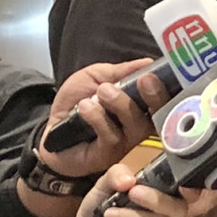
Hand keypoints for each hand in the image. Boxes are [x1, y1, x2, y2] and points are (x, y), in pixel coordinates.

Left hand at [42, 58, 171, 177]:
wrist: (48, 130)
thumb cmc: (77, 103)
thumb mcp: (96, 77)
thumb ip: (121, 70)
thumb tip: (149, 62)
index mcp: (141, 103)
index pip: (164, 94)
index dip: (167, 84)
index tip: (162, 72)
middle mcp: (140, 122)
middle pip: (160, 112)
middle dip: (156, 94)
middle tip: (145, 80)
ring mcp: (127, 140)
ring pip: (136, 124)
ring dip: (121, 104)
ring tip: (103, 91)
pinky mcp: (110, 154)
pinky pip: (112, 136)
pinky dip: (98, 118)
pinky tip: (84, 107)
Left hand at [46, 163, 187, 216]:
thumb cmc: (97, 210)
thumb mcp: (104, 185)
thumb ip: (116, 174)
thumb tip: (130, 181)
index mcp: (159, 195)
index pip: (187, 193)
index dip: (191, 190)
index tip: (179, 185)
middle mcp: (162, 215)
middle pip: (179, 209)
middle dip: (157, 199)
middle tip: (132, 193)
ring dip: (130, 216)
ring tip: (107, 214)